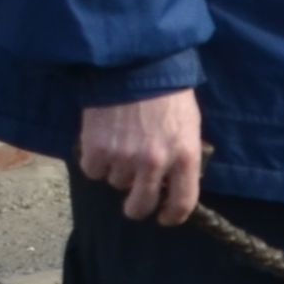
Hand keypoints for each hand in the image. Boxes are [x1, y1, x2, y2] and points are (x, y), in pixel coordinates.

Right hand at [75, 88, 207, 226]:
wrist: (135, 66)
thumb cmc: (168, 93)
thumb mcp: (189, 125)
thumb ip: (183, 155)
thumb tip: (175, 182)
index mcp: (185, 155)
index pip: (182, 202)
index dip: (172, 216)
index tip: (164, 217)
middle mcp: (155, 162)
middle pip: (141, 205)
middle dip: (138, 206)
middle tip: (135, 199)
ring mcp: (123, 158)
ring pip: (116, 185)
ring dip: (118, 172)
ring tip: (123, 146)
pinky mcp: (96, 150)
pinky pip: (93, 171)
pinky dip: (96, 162)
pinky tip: (104, 142)